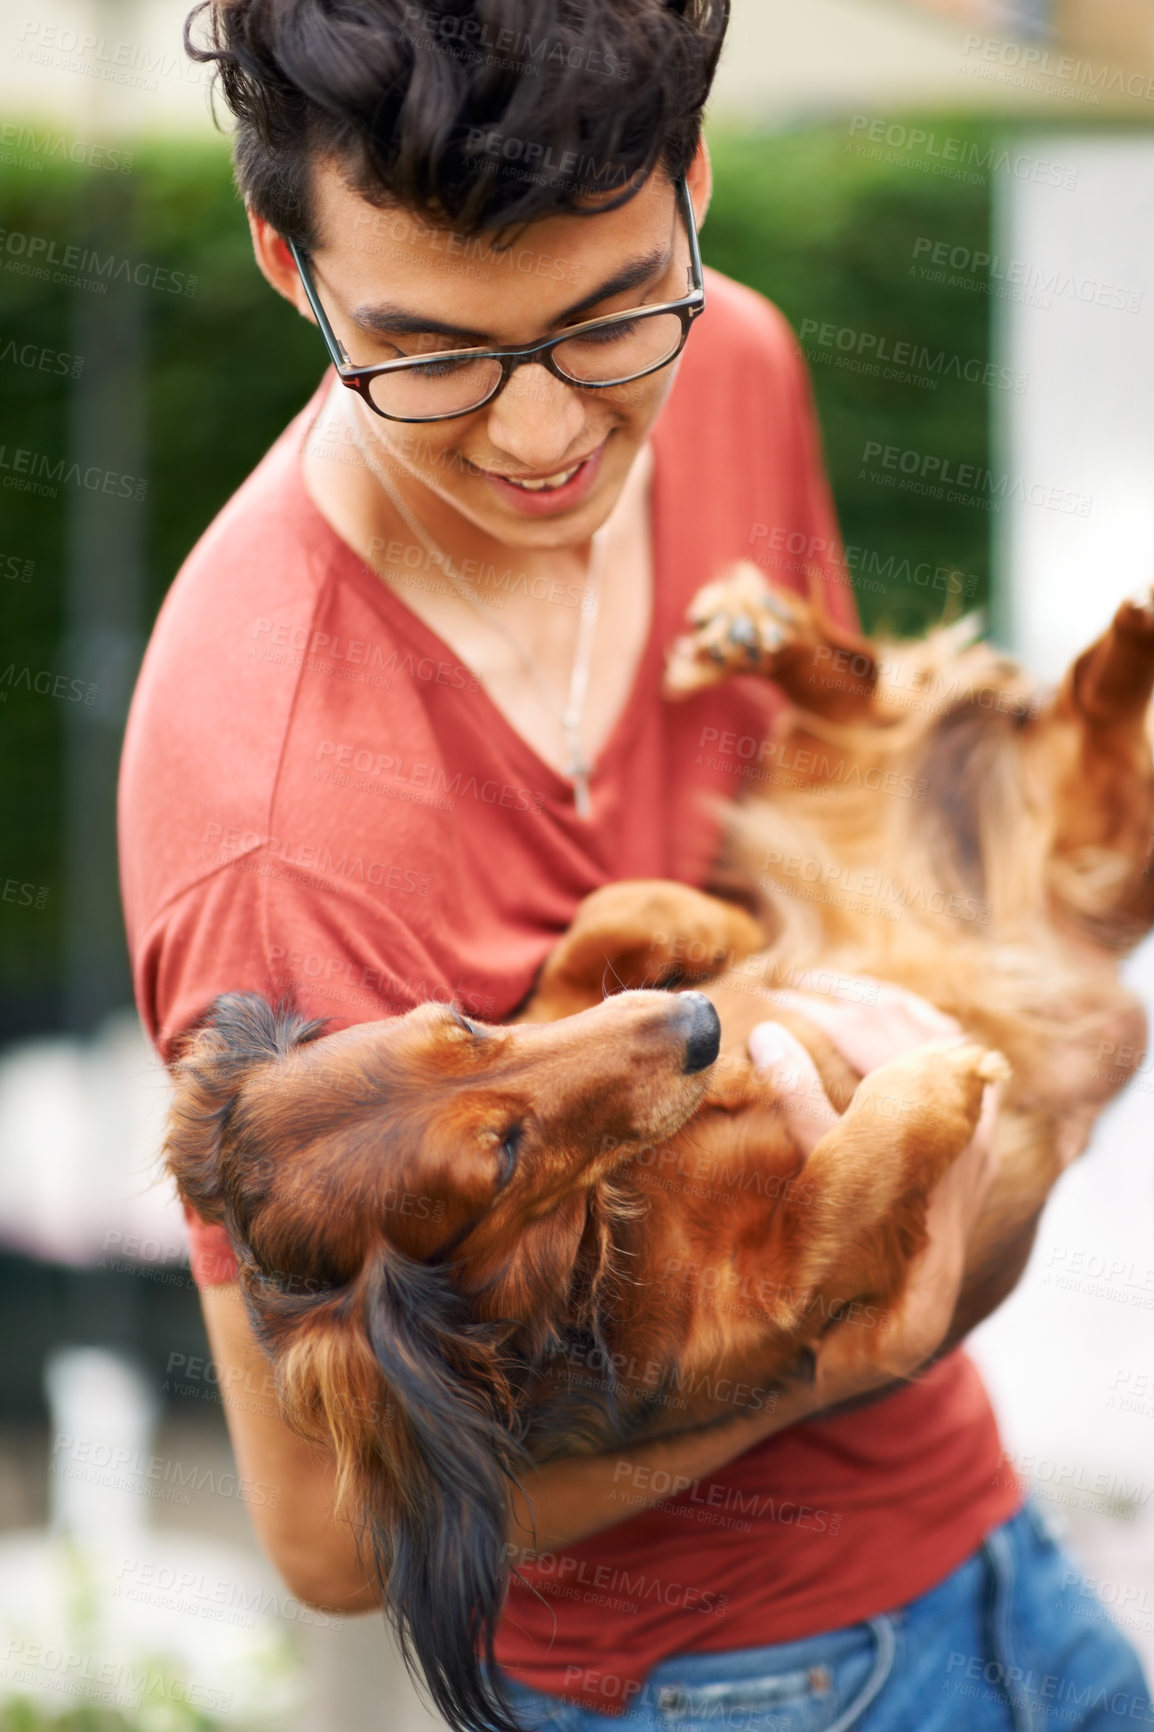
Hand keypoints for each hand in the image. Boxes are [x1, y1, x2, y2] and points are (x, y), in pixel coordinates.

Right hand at [747, 981, 1002, 1401]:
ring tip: (831, 990)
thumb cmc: (863, 1235)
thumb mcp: (823, 1166)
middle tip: (790, 988)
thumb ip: (798, 1099)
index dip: (811, 1010)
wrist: (917, 1300)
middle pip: (894, 1022)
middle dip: (839, 999)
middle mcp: (956, 1101)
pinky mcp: (979, 1126)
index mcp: (920, 1104)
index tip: (769, 997)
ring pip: (931, 1028)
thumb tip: (762, 1035)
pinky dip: (920, 1026)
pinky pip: (957, 1053)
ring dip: (880, 1003)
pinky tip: (890, 1017)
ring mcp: (974, 1112)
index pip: (861, 1030)